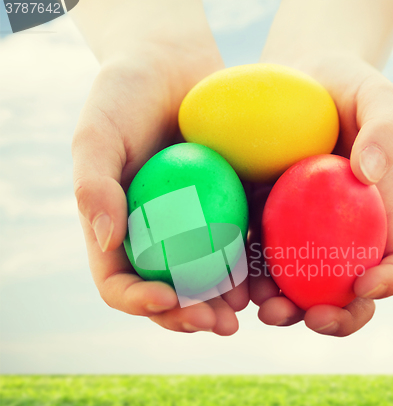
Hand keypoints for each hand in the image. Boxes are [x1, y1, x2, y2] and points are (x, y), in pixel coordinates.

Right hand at [72, 31, 248, 335]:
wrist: (177, 66)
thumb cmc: (129, 94)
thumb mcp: (99, 131)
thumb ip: (93, 184)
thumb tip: (106, 240)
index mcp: (120, 231)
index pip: (120, 282)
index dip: (139, 301)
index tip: (166, 298)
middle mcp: (157, 238)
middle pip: (169, 293)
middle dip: (191, 316)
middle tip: (220, 324)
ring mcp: (195, 229)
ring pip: (208, 280)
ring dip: (226, 303)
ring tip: (247, 309)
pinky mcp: (230, 212)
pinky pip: (241, 247)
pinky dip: (253, 267)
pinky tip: (270, 274)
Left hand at [249, 53, 392, 335]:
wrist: (293, 84)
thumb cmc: (342, 89)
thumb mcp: (374, 94)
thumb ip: (386, 127)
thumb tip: (369, 174)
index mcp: (379, 216)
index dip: (390, 282)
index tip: (365, 283)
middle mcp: (342, 237)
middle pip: (349, 293)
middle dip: (335, 317)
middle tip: (310, 315)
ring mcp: (301, 238)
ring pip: (299, 290)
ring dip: (284, 309)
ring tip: (263, 306)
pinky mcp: (264, 228)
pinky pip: (257, 264)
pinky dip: (247, 280)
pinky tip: (232, 281)